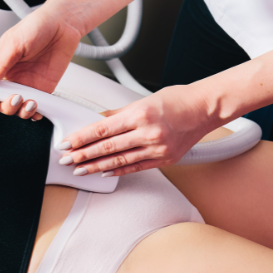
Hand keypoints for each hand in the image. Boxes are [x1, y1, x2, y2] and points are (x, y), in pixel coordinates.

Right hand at [0, 7, 82, 113]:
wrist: (62, 24)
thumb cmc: (36, 26)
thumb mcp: (14, 42)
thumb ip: (0, 63)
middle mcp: (12, 77)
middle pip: (1, 102)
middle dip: (6, 106)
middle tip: (15, 97)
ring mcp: (27, 84)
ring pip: (18, 108)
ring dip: (21, 112)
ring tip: (29, 103)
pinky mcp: (43, 88)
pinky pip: (37, 106)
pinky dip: (36, 113)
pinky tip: (38, 110)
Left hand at [59, 84, 219, 176]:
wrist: (206, 108)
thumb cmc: (178, 100)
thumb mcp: (143, 100)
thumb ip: (118, 113)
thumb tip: (97, 121)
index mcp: (140, 114)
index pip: (102, 129)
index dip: (80, 138)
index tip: (66, 144)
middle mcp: (148, 132)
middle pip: (107, 147)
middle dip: (83, 154)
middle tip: (66, 160)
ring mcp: (157, 148)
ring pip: (119, 160)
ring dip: (96, 166)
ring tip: (80, 170)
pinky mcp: (165, 159)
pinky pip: (136, 167)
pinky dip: (118, 170)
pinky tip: (104, 173)